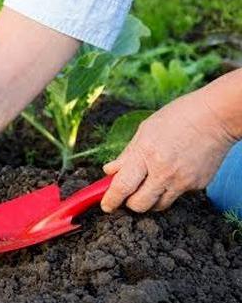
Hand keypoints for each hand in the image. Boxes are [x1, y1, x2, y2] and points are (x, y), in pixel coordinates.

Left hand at [100, 89, 235, 212]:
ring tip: (149, 184)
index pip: (122, 186)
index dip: (111, 200)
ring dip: (149, 200)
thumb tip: (110, 171)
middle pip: (139, 205)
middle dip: (129, 204)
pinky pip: (176, 195)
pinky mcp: (196, 185)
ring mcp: (182, 180)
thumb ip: (127, 155)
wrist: (216, 117)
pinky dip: (169, 189)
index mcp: (146, 154)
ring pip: (158, 206)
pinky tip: (172, 172)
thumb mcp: (145, 131)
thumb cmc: (178, 117)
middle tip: (127, 195)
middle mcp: (163, 171)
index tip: (107, 205)